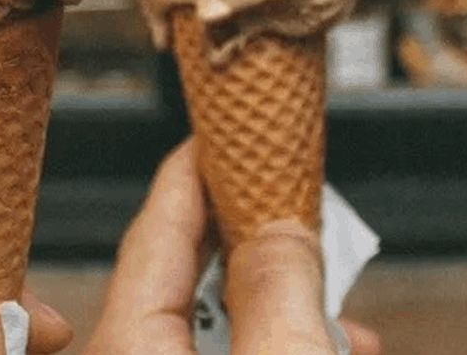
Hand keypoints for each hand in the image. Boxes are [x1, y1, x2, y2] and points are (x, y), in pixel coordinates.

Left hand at [84, 141, 381, 354]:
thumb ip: (279, 290)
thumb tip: (280, 228)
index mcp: (128, 347)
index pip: (154, 233)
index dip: (193, 173)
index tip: (222, 133)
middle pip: (181, 281)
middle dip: (249, 243)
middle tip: (293, 203)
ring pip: (210, 331)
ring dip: (276, 307)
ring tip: (338, 301)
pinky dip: (273, 347)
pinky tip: (328, 346)